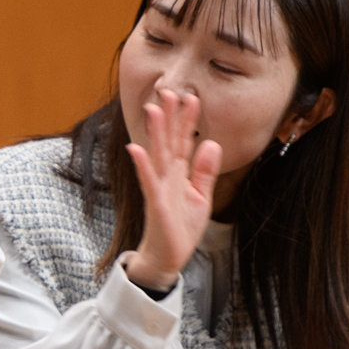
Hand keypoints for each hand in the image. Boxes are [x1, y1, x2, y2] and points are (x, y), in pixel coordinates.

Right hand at [122, 87, 219, 289]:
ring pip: (158, 155)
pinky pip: (149, 182)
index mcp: (180, 174)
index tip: (191, 97)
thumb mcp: (201, 197)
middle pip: (169, 141)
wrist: (168, 257)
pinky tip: (136, 148)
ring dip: (155, 133)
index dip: (188, 120)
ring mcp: (159, 188)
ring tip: (153, 110)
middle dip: (169, 117)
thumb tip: (213, 144)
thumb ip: (205, 172)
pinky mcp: (155, 203)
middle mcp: (167, 176)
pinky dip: (142, 165)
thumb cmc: (181, 228)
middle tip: (168, 91)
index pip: (184, 141)